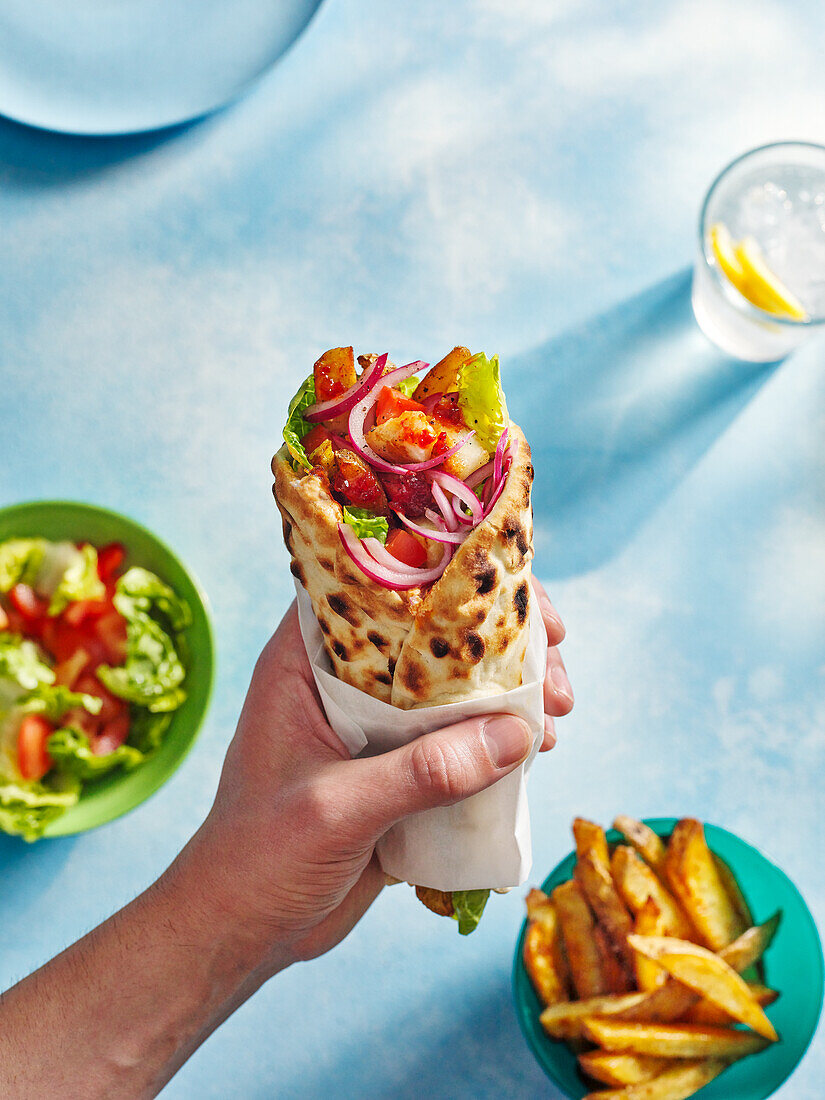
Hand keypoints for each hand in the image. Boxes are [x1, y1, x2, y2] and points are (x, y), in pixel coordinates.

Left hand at [177, 578, 572, 970]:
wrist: (243, 930)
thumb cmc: (259, 857)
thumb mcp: (337, 808)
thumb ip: (424, 773)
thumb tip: (517, 733)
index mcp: (307, 662)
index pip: (377, 586)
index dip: (446, 575)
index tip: (510, 591)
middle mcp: (344, 681)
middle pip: (433, 633)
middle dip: (500, 641)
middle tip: (554, 667)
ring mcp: (376, 726)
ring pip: (455, 686)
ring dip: (511, 692)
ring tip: (558, 713)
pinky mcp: (400, 770)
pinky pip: (460, 739)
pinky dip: (501, 740)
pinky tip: (539, 751)